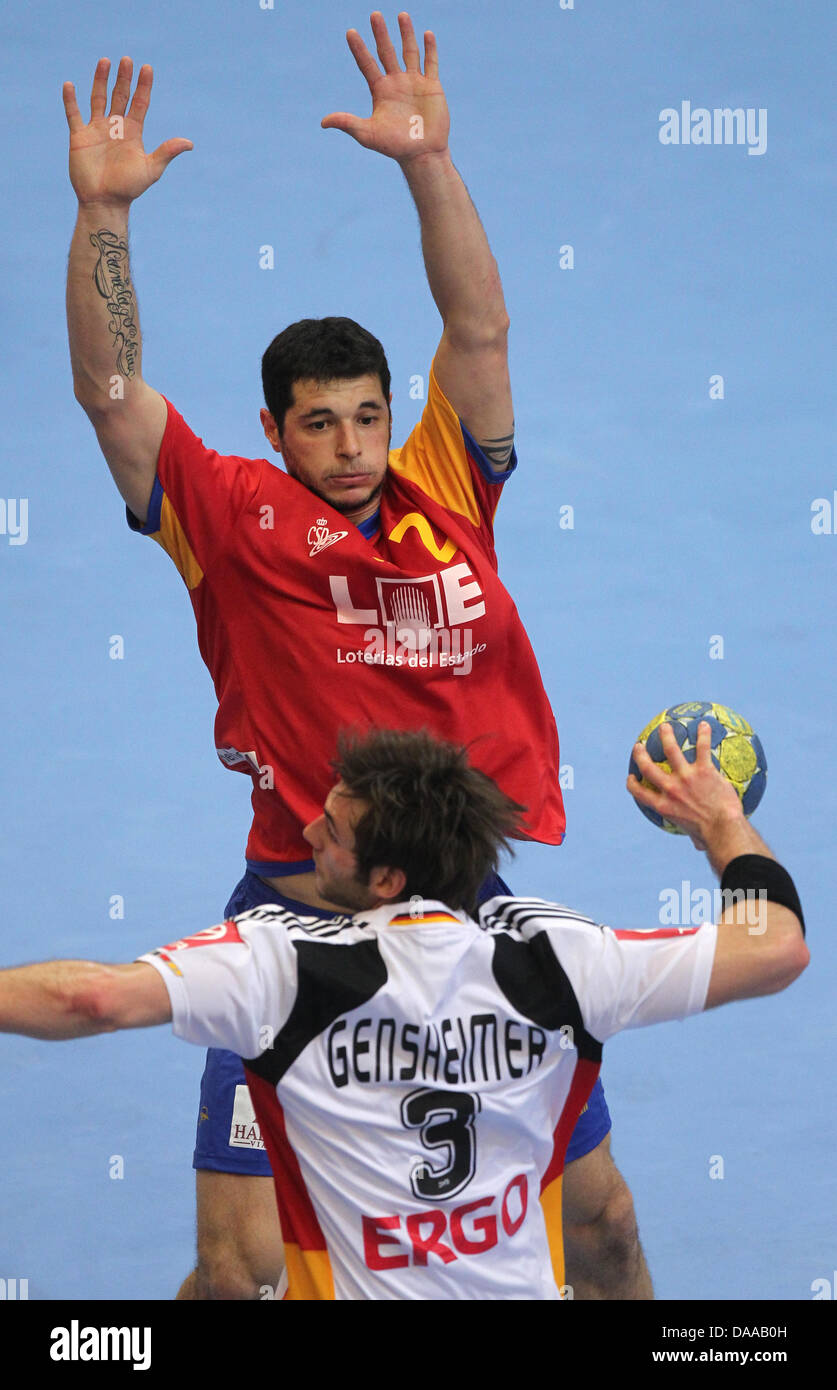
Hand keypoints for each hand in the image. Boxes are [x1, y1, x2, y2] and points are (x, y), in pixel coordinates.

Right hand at [63, 58, 191, 208]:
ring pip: (98, 98)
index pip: (139, 103)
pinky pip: (73, 114)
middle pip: (120, 95)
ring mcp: (97, 129)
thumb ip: (167, 152)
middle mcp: (115, 126)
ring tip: (105, 61)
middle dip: (124, 78)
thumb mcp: (151, 169)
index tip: (147, 68)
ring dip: (100, 80)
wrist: (105, 202)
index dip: (143, 86)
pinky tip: (70, 85)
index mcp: (133, 132)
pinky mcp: (79, 137)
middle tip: (127, 60)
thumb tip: (190, 143)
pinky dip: (70, 100)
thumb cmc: (129, 188)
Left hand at [321, 12, 448, 163]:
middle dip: (380, 34)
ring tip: (401, 15)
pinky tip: (427, 34)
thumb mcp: (368, 134)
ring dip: (406, 34)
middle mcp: (396, 82)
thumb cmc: (394, 146)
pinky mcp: (432, 87)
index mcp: (380, 90)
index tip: (350, 32)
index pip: (367, 64)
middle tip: (374, 14)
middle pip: (387, 52)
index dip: (359, 49)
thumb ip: (348, 123)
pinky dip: (430, 49)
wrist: (422, 155)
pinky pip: (431, 64)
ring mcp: (414, 83)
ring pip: (409, 52)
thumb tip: (323, 122)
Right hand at [627, 721, 744, 848]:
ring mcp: (686, 777)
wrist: (722, 829)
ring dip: (666, 736)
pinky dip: (703, 735)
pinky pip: (702, 748)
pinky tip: (704, 725)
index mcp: (664, 806)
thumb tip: (699, 844)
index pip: (640, 793)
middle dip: (641, 755)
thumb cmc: (711, 837)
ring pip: (671, 750)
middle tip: (639, 747)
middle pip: (648, 767)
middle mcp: (670, 789)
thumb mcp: (695, 837)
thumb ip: (694, 836)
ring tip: (665, 727)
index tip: (632, 777)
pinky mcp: (703, 770)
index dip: (633, 784)